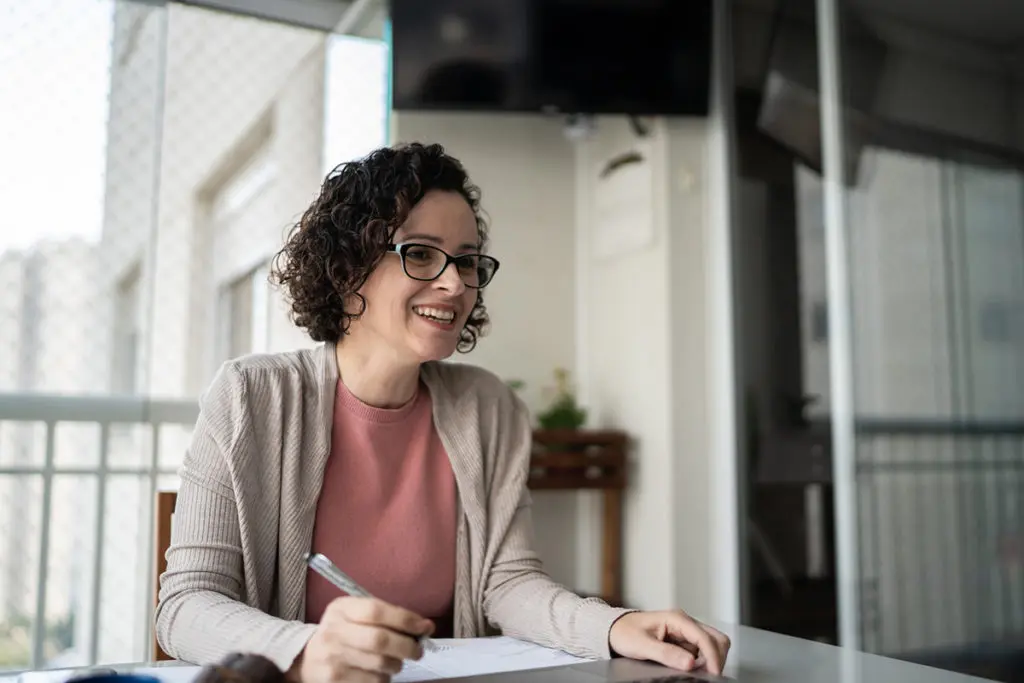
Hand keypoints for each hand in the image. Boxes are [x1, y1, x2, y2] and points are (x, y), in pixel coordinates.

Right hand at [288, 597, 433, 682]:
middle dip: (407, 646)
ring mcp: (333, 659)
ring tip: (395, 661)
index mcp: (341, 609)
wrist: (306, 659)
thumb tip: (425, 626)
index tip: (425, 627)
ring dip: (396, 665)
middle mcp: (334, 632)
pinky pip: (373, 682)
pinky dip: (384, 678)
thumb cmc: (341, 632)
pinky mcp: (335, 682)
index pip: (376, 611)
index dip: (405, 619)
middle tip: (418, 651)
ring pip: (380, 665)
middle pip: (380, 640)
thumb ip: (386, 615)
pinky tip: (379, 673)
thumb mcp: (354, 614)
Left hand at [608, 610, 730, 675]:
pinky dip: (702, 660)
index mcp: (676, 618)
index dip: (712, 657)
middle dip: (716, 657)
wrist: (614, 630)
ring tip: (696, 672)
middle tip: (707, 674)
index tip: (713, 674)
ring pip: (711, 644)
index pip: (705, 637)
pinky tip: (690, 668)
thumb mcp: (642, 645)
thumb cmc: (624, 633)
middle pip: (716, 638)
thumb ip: (666, 654)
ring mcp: (685, 631)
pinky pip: (701, 650)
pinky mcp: (683, 640)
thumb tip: (689, 663)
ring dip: (710, 659)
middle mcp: (684, 622)